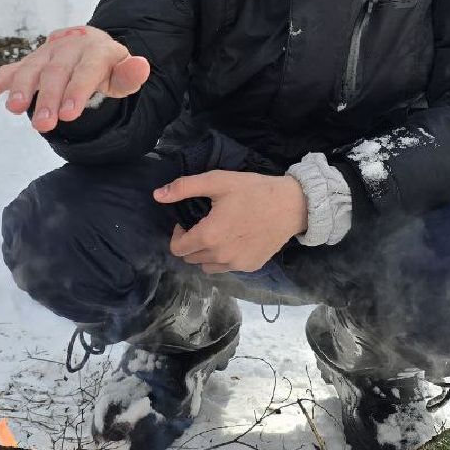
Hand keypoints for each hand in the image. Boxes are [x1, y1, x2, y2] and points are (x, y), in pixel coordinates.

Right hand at [0, 25, 150, 132]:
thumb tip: (141, 66)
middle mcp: (69, 47)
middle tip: (43, 125)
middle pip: (56, 72)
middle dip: (48, 98)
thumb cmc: (108, 68)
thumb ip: (130, 75)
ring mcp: (47, 52)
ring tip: (14, 109)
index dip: (77, 91)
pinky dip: (1, 78)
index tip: (68, 115)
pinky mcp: (32, 60)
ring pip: (32, 68)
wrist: (90, 47)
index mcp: (96, 50)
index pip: (86, 70)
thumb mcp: (123, 73)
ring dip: (21, 88)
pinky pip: (15, 67)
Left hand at [156, 171, 307, 273]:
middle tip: (204, 225)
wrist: (292, 205)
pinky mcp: (250, 267)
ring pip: (207, 267)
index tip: (188, 221)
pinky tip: (236, 240)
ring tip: (218, 235)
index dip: (178, 234)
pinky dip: (224, 258)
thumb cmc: (254, 190)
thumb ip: (185, 187)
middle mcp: (220, 256)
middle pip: (190, 258)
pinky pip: (227, 268)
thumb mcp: (218, 181)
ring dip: (205, 254)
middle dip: (191, 243)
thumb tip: (157, 195)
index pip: (177, 248)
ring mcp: (236, 265)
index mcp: (208, 236)